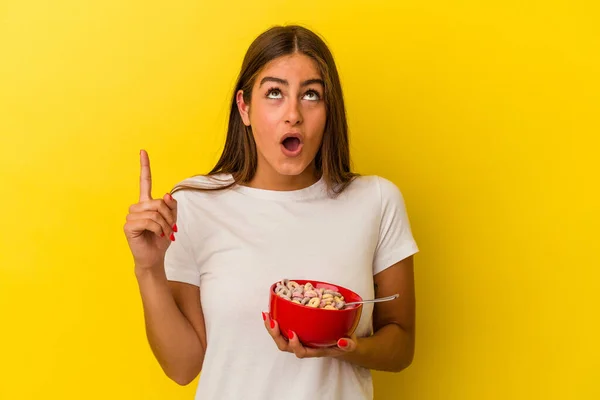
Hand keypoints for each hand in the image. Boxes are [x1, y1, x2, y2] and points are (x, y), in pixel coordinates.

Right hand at [123, 149, 177, 270]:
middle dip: (168, 216)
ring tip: (163, 233)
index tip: (143, 151)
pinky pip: (148, 221)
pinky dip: (157, 229)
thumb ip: (171, 207)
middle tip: (169, 228)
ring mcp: (131, 216)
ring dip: (164, 224)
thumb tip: (166, 195)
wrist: (154, 257)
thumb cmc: (161, 239)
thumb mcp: (172, 221)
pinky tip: (155, 235)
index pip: (144, 182)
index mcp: (146, 203)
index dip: (144, 166)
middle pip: (157, 202)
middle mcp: (137, 207)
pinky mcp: (128, 226)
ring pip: (154, 212)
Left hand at [262, 312, 357, 357]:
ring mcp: (297, 339)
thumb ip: (348, 344)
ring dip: (271, 327)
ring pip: (280, 338)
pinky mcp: (295, 330)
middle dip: (276, 335)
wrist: (341, 341)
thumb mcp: (349, 344)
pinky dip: (274, 321)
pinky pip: (281, 329)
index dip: (294, 344)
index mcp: (314, 350)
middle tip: (273, 322)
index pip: (301, 352)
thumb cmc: (343, 343)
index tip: (292, 333)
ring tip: (267, 315)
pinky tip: (270, 311)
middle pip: (285, 346)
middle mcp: (303, 346)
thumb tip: (342, 341)